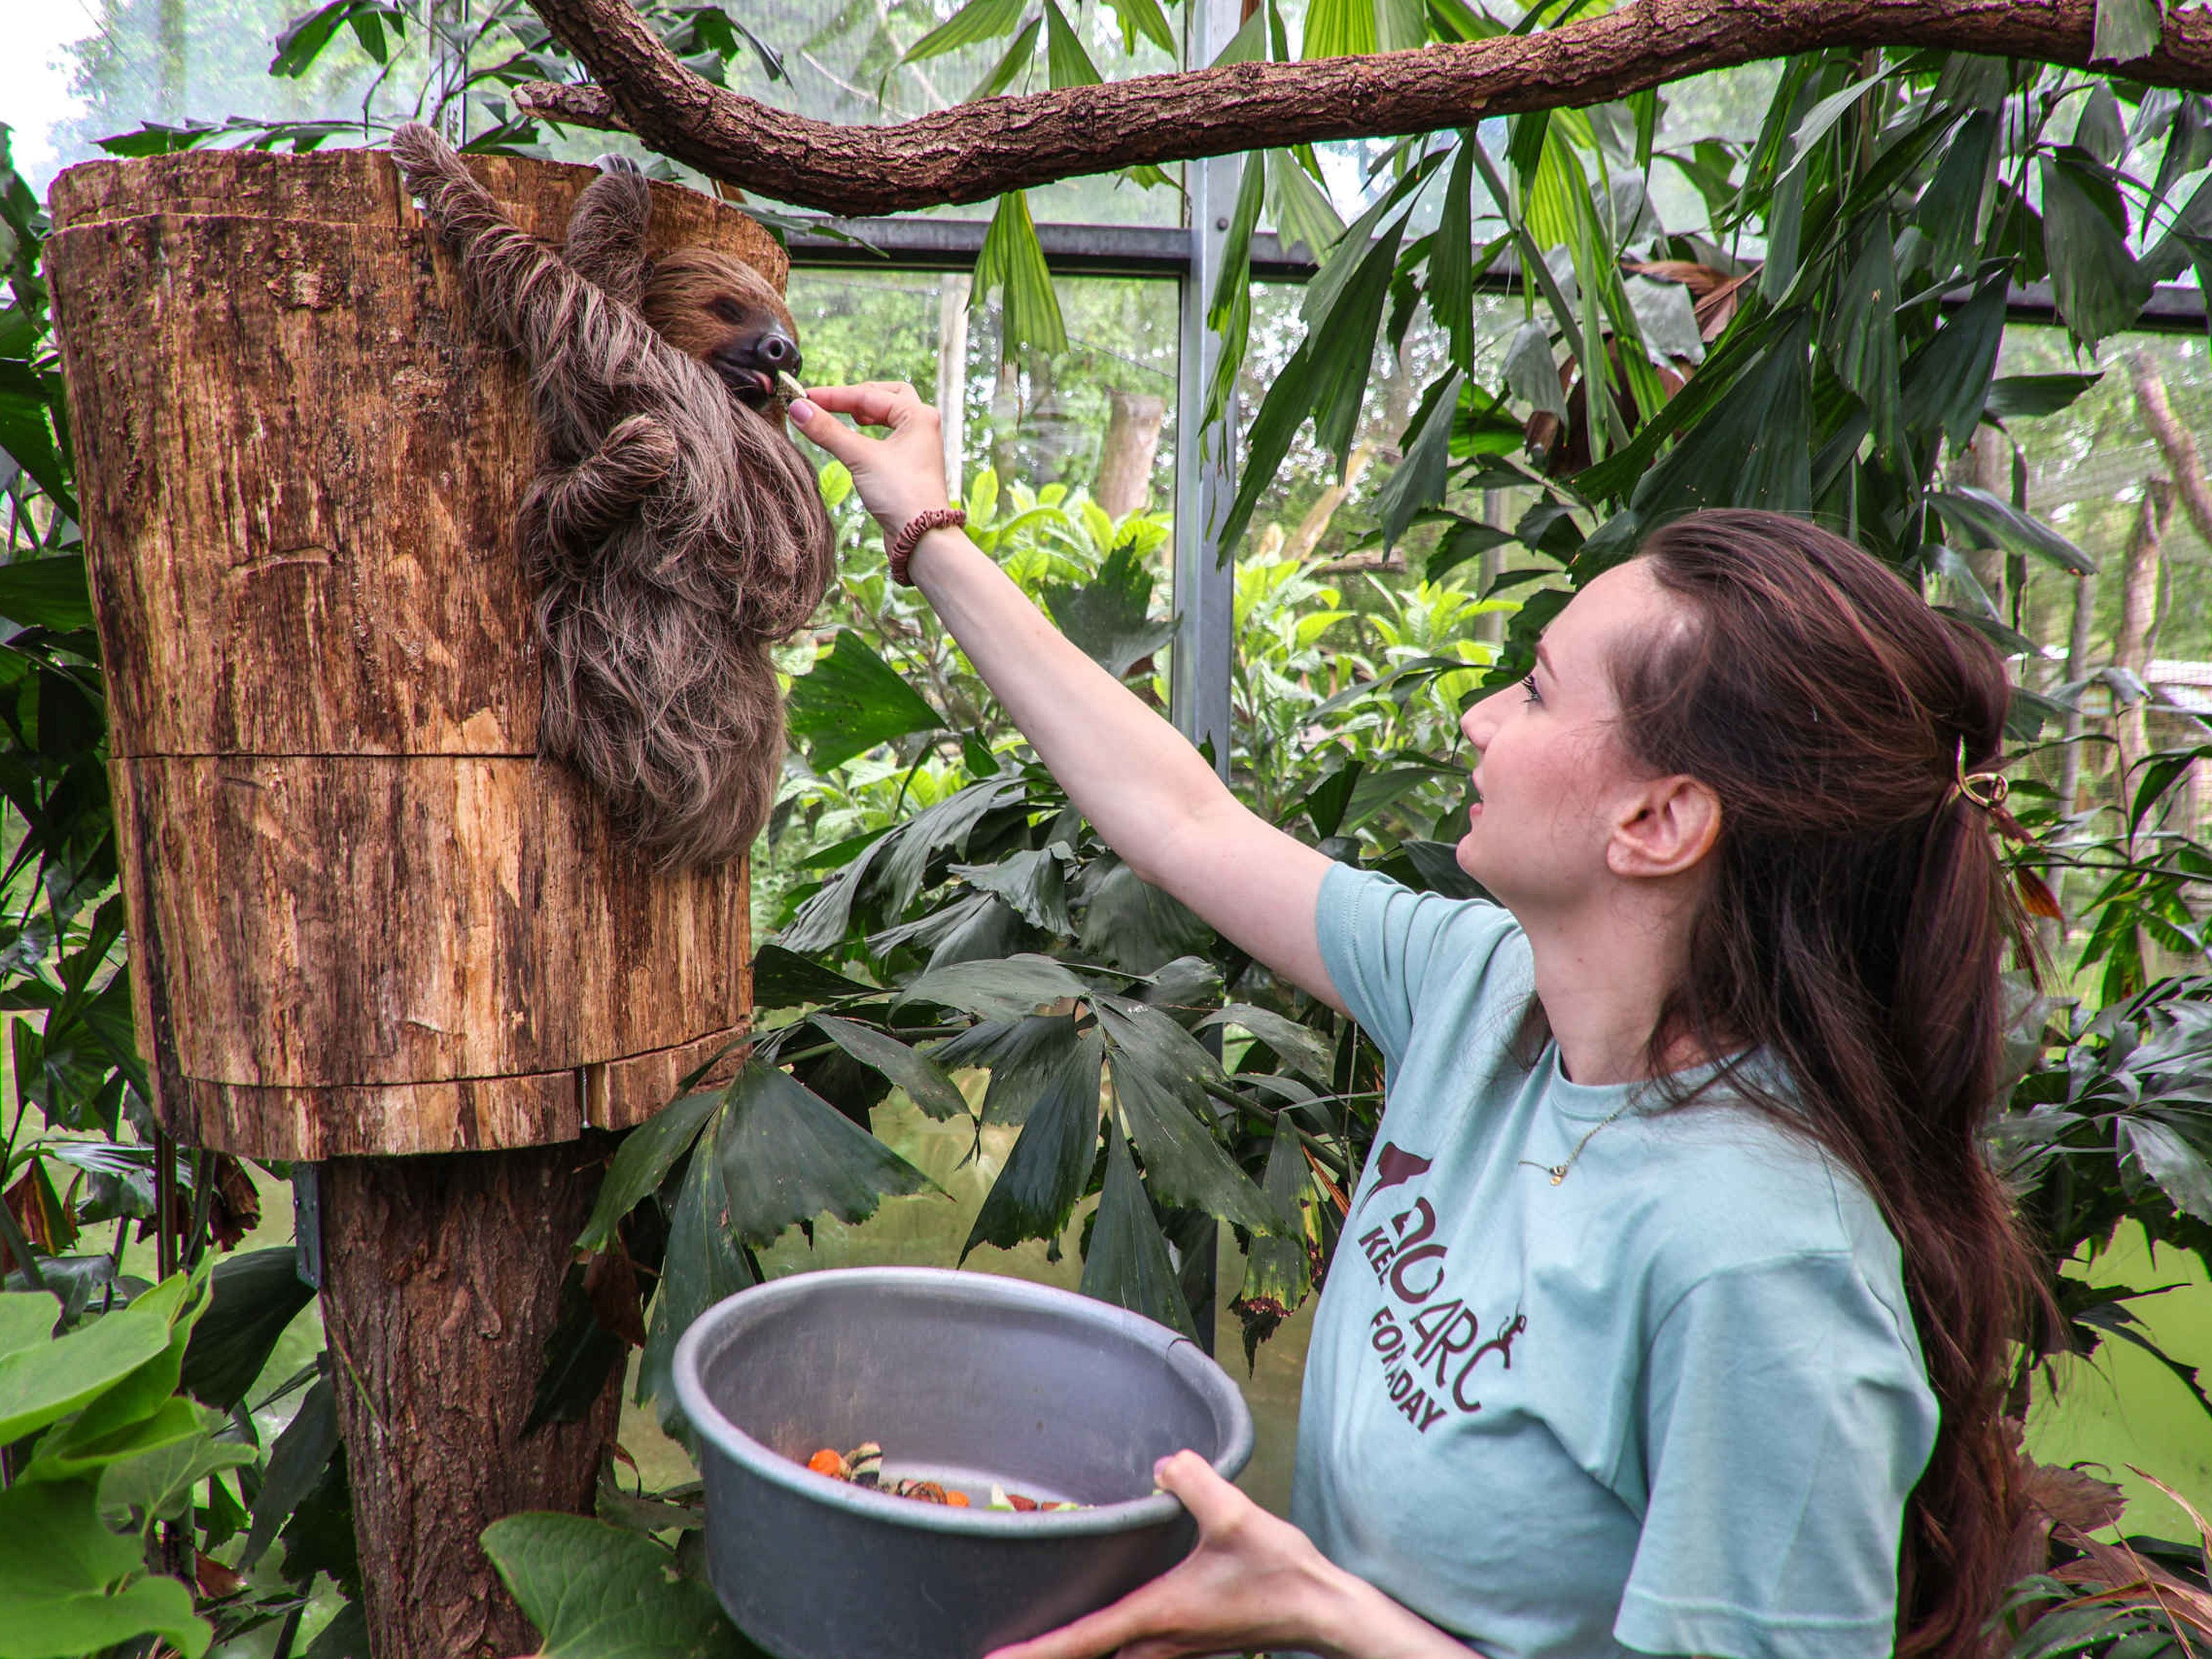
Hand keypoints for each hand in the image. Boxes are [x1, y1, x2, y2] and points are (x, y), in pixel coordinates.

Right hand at [785, 381, 948, 537]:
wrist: (922, 538)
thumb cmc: (902, 495)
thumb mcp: (860, 458)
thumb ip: (828, 431)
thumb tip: (798, 408)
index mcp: (918, 415)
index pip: (868, 395)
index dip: (833, 396)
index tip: (804, 398)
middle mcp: (922, 426)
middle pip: (886, 396)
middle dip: (856, 397)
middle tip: (829, 403)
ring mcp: (918, 446)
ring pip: (889, 416)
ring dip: (865, 413)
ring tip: (845, 417)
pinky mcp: (910, 465)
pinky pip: (888, 437)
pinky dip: (870, 433)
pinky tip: (856, 441)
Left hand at [982, 1451, 1356, 1658]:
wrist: (1321, 1610)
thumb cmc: (1280, 1571)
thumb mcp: (1236, 1516)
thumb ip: (1194, 1481)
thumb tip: (1163, 1462)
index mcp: (1158, 1614)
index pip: (1083, 1639)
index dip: (1037, 1650)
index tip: (995, 1657)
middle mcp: (1159, 1640)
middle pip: (1090, 1653)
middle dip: (1051, 1651)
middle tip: (1005, 1644)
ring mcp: (1176, 1646)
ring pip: (1114, 1654)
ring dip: (1080, 1646)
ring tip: (1044, 1633)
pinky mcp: (1191, 1641)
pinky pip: (1136, 1647)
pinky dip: (1108, 1640)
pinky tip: (1108, 1621)